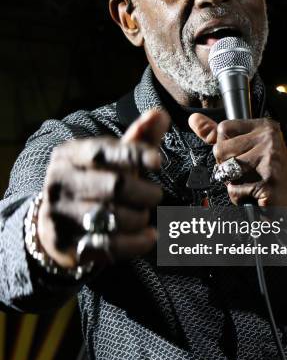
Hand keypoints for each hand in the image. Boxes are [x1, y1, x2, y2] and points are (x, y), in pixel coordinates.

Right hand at [37, 109, 169, 268]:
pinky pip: (109, 246)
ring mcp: (60, 214)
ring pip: (113, 218)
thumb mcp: (111, 160)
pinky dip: (136, 242)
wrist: (53, 225)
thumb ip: (138, 139)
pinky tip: (148, 236)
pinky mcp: (66, 244)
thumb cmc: (92, 183)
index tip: (159, 161)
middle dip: (144, 193)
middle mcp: (60, 181)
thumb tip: (160, 114)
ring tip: (144, 215)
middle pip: (114, 186)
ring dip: (139, 218)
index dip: (134, 155)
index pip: (104, 151)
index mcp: (70, 154)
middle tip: (155, 195)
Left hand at [189, 114, 286, 209]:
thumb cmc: (265, 174)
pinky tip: (255, 194)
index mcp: (264, 126)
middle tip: (248, 173)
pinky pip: (234, 190)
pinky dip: (240, 197)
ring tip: (251, 182)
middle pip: (220, 150)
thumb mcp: (245, 148)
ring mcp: (270, 159)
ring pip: (226, 170)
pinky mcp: (268, 181)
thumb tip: (194, 119)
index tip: (243, 155)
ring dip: (233, 183)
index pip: (223, 128)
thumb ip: (218, 135)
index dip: (225, 148)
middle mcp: (269, 138)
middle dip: (227, 167)